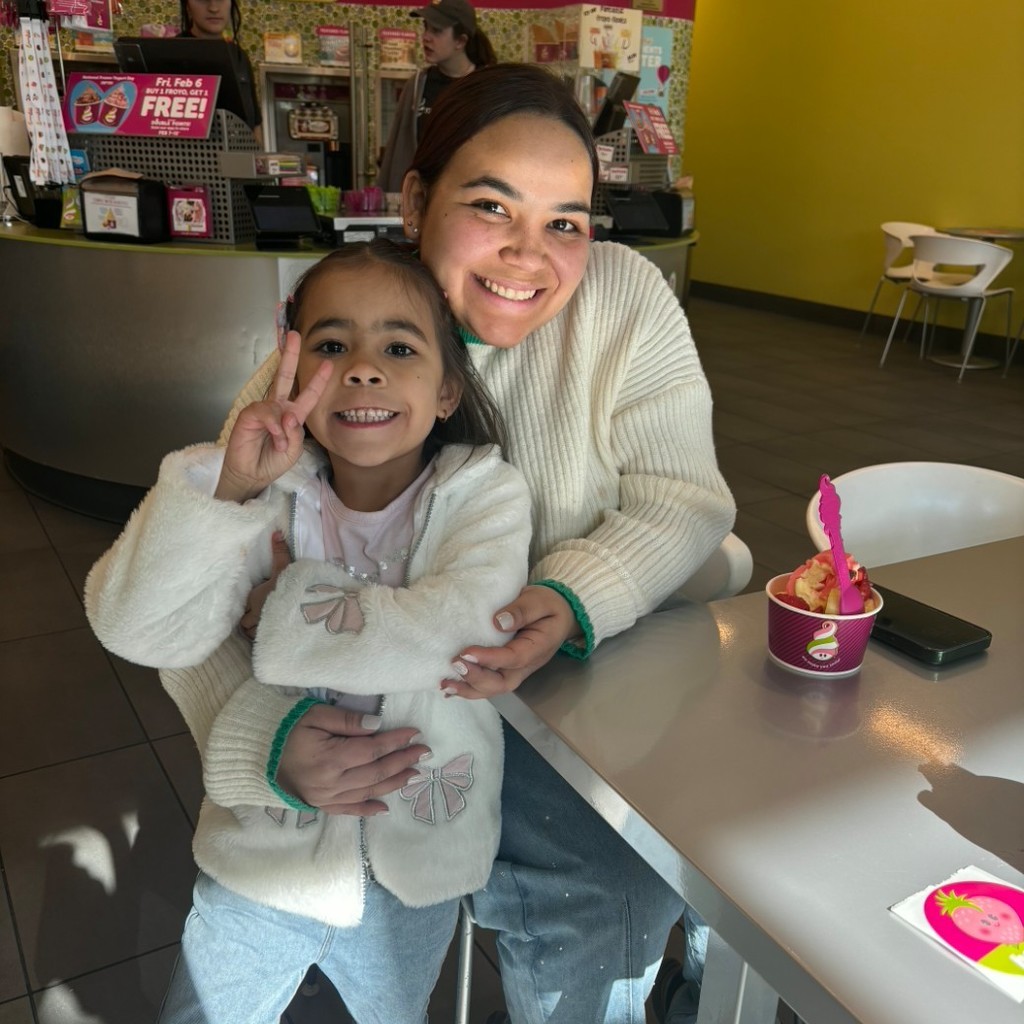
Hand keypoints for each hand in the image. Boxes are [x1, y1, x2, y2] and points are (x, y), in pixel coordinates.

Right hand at [216, 331, 331, 502]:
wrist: (252, 475)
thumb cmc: (273, 461)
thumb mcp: (293, 449)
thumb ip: (295, 432)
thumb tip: (287, 415)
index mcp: (292, 414)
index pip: (307, 394)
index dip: (318, 380)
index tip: (328, 364)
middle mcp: (277, 407)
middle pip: (284, 376)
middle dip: (289, 355)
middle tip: (293, 335)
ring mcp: (262, 410)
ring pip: (278, 407)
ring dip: (283, 427)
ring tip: (281, 443)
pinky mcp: (248, 415)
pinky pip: (265, 413)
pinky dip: (273, 427)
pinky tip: (274, 439)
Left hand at [240, 531, 291, 640]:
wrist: (303, 607)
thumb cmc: (292, 586)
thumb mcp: (286, 567)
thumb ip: (280, 551)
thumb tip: (275, 532)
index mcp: (255, 595)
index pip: (245, 604)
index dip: (251, 605)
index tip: (259, 605)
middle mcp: (254, 613)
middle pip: (244, 622)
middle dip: (250, 621)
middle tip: (262, 618)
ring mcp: (261, 628)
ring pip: (251, 634)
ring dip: (256, 631)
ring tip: (267, 629)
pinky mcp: (270, 639)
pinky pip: (261, 642)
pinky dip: (264, 640)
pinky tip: (274, 638)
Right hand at [276, 703, 429, 815]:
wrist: (256, 754)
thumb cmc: (286, 729)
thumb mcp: (315, 716)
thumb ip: (348, 721)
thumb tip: (377, 725)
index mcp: (331, 758)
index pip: (373, 750)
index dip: (396, 741)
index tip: (414, 733)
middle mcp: (332, 782)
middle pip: (376, 772)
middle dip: (403, 761)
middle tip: (424, 752)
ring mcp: (326, 797)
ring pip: (368, 791)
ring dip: (394, 783)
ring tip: (414, 773)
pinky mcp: (321, 805)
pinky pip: (349, 810)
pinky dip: (368, 808)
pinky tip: (385, 806)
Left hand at [443, 585, 579, 699]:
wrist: (558, 613)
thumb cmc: (548, 604)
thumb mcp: (540, 600)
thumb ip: (523, 610)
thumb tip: (498, 622)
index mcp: (538, 647)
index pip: (513, 658)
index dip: (489, 659)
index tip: (466, 653)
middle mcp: (527, 664)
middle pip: (502, 683)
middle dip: (477, 679)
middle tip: (455, 665)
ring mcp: (516, 669)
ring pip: (493, 688)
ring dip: (469, 688)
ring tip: (446, 683)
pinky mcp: (505, 668)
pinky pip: (488, 683)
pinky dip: (469, 688)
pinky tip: (450, 688)